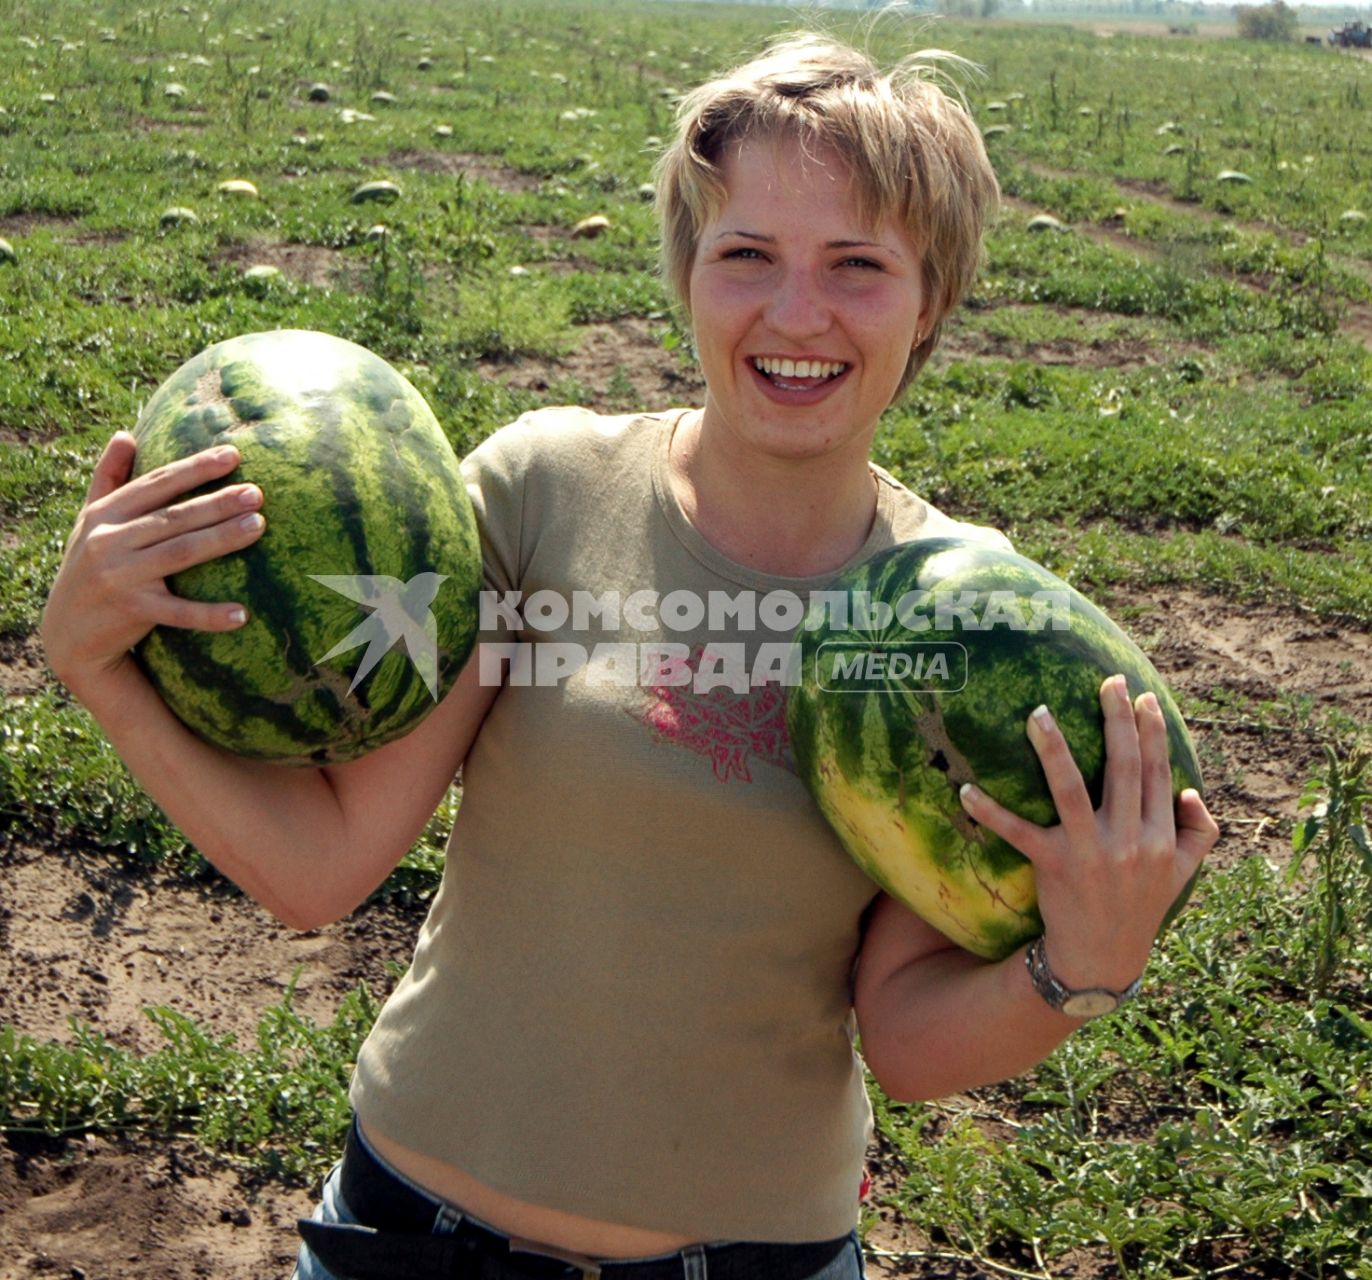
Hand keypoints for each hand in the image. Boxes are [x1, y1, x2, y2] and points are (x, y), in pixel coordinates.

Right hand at [40, 431, 265, 696]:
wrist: (67, 632)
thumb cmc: (89, 567)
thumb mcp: (90, 521)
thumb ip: (108, 479)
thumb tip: (125, 434)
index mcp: (104, 514)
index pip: (156, 484)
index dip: (195, 468)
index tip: (233, 455)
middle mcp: (108, 541)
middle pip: (174, 517)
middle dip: (218, 502)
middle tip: (257, 493)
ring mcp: (120, 576)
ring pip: (180, 553)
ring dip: (222, 538)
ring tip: (259, 525)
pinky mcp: (132, 612)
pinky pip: (179, 612)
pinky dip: (210, 615)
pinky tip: (243, 614)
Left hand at [958, 673, 1217, 990]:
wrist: (1101, 959)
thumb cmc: (1140, 908)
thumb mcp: (1182, 874)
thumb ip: (1199, 832)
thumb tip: (1190, 790)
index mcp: (1160, 837)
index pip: (1156, 773)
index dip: (1151, 733)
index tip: (1143, 697)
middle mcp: (1130, 840)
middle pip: (1123, 769)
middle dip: (1117, 721)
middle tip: (1108, 682)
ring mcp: (1091, 853)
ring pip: (1072, 790)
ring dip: (1055, 750)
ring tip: (1038, 713)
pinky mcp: (1054, 866)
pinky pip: (1018, 833)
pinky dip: (991, 812)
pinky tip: (966, 788)